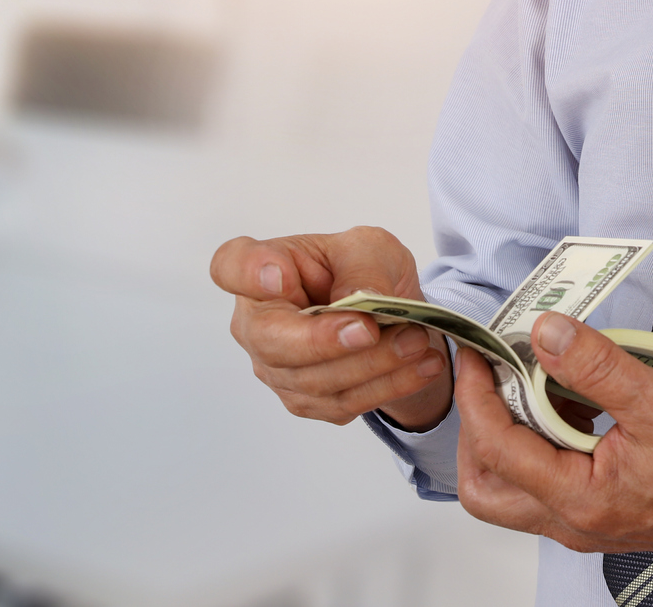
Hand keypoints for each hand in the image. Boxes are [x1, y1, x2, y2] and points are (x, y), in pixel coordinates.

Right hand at [210, 226, 452, 429]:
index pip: (231, 266)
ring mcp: (277, 367)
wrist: (390, 315)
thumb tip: (358, 302)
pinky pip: (341, 402)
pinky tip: (421, 366)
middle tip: (370, 329)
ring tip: (415, 342)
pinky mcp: (306, 399)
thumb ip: (362, 270)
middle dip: (325, 340)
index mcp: (262, 268)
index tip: (279, 276)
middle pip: (271, 341)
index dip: (248, 273)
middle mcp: (257, 322)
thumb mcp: (372, 249)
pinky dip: (387, 386)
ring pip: (313, 380)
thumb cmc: (364, 270)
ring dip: (371, 364)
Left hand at [454, 315, 652, 559]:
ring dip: (506, 434)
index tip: (476, 352)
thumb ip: (595, 366)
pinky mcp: (594, 513)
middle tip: (488, 377)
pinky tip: (565, 400)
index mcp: (580, 500)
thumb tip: (544, 332)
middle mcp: (571, 522)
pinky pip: (543, 483)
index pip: (497, 447)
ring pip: (510, 490)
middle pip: (484, 488)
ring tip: (528, 381)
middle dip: (475, 428)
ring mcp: (581, 523)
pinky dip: (537, 442)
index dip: (476, 394)